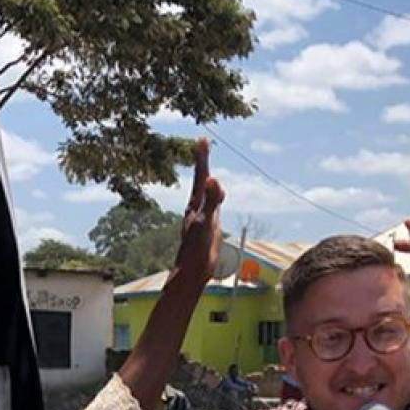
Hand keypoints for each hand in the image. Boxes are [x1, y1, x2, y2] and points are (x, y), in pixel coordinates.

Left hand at [172, 137, 224, 287]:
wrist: (192, 270)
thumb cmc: (196, 248)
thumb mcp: (205, 221)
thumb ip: (210, 200)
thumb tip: (212, 178)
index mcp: (196, 204)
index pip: (201, 176)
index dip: (202, 157)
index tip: (201, 139)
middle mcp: (198, 207)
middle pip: (202, 179)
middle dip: (203, 161)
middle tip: (202, 143)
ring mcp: (203, 216)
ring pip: (206, 192)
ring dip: (208, 177)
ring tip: (207, 165)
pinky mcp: (208, 225)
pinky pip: (213, 205)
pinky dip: (216, 195)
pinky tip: (217, 195)